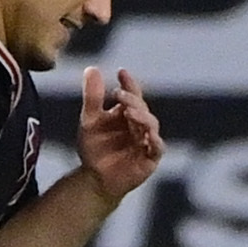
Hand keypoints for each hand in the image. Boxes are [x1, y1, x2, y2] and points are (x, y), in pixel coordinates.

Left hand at [75, 67, 164, 203]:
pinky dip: (154, 141)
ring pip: (151, 125)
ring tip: (128, 112)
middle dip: (132, 100)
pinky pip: (157, 148)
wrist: (94, 179)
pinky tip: (146, 135)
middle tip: (119, 94)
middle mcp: (140, 124)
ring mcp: (147, 141)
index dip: (129, 83)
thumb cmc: (95, 148)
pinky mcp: (150, 159)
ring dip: (142, 116)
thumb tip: (92, 68)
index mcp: (128, 112)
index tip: (121, 72)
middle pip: (142, 107)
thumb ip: (93, 97)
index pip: (132, 94)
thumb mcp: (90, 121)